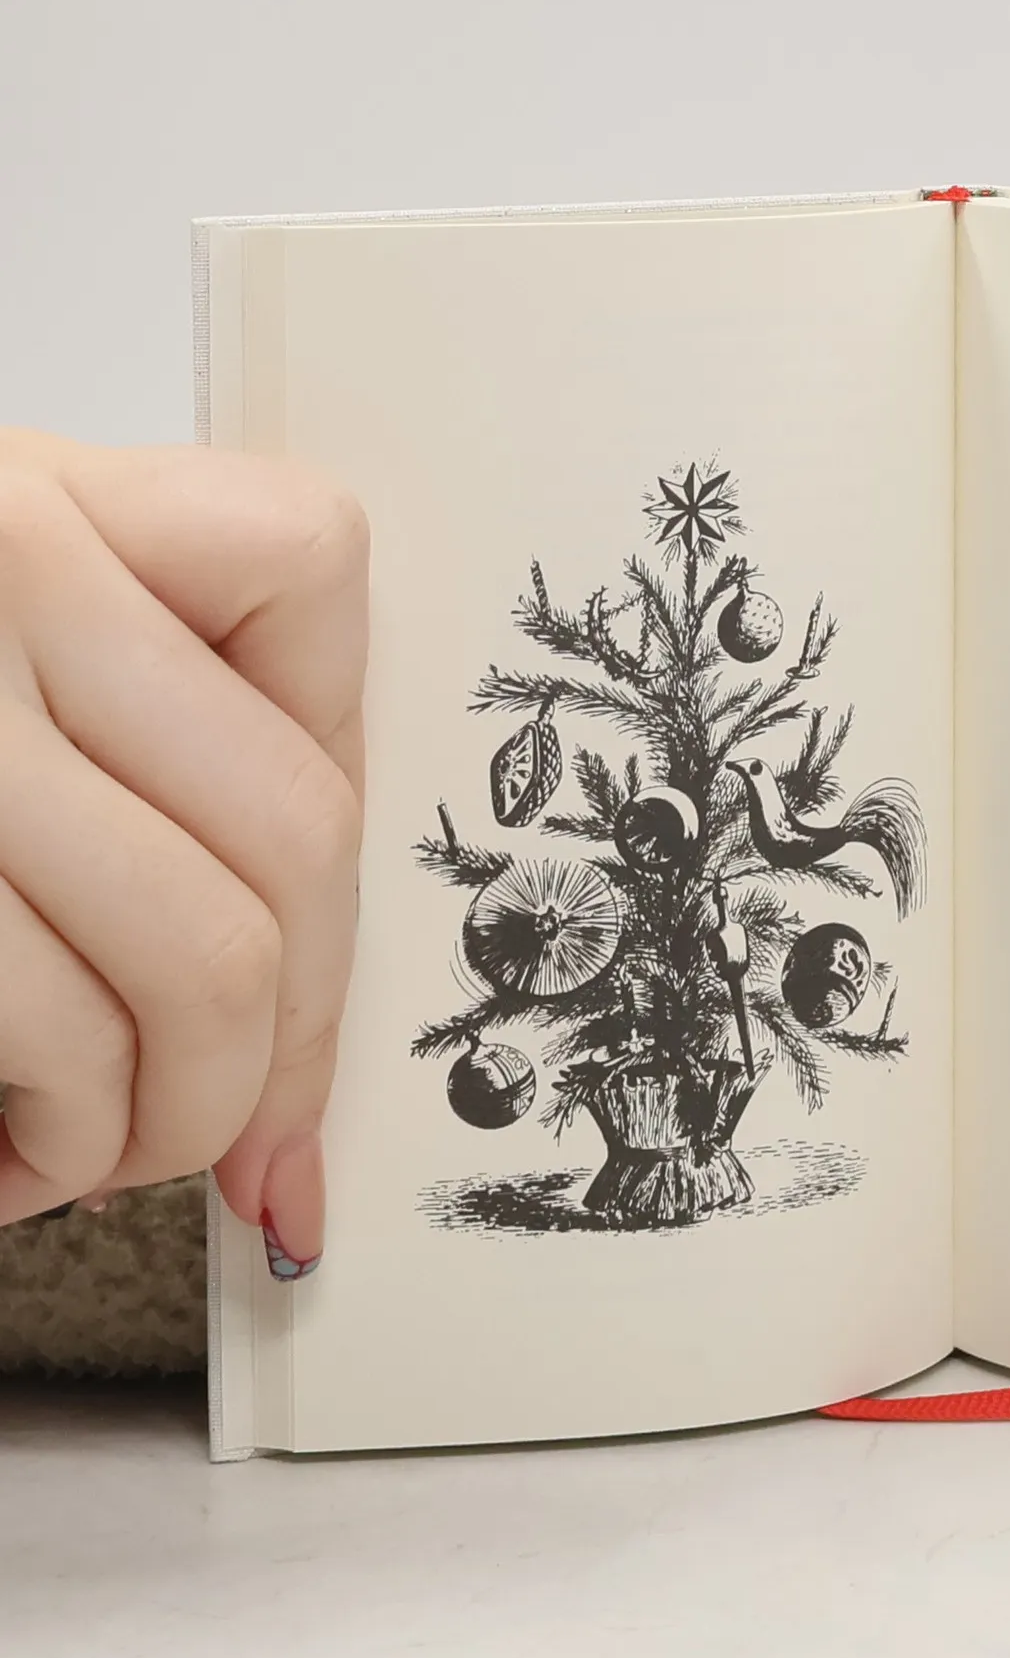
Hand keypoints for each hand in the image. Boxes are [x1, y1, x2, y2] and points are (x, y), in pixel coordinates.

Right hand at [0, 430, 366, 1278]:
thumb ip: (133, 727)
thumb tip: (291, 998)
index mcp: (32, 491)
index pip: (308, 563)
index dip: (330, 750)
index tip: (316, 941)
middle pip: (294, 828)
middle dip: (290, 1034)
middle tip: (228, 1125)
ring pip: (203, 956)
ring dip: (174, 1113)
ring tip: (99, 1153)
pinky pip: (45, 1026)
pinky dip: (53, 1142)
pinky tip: (5, 1166)